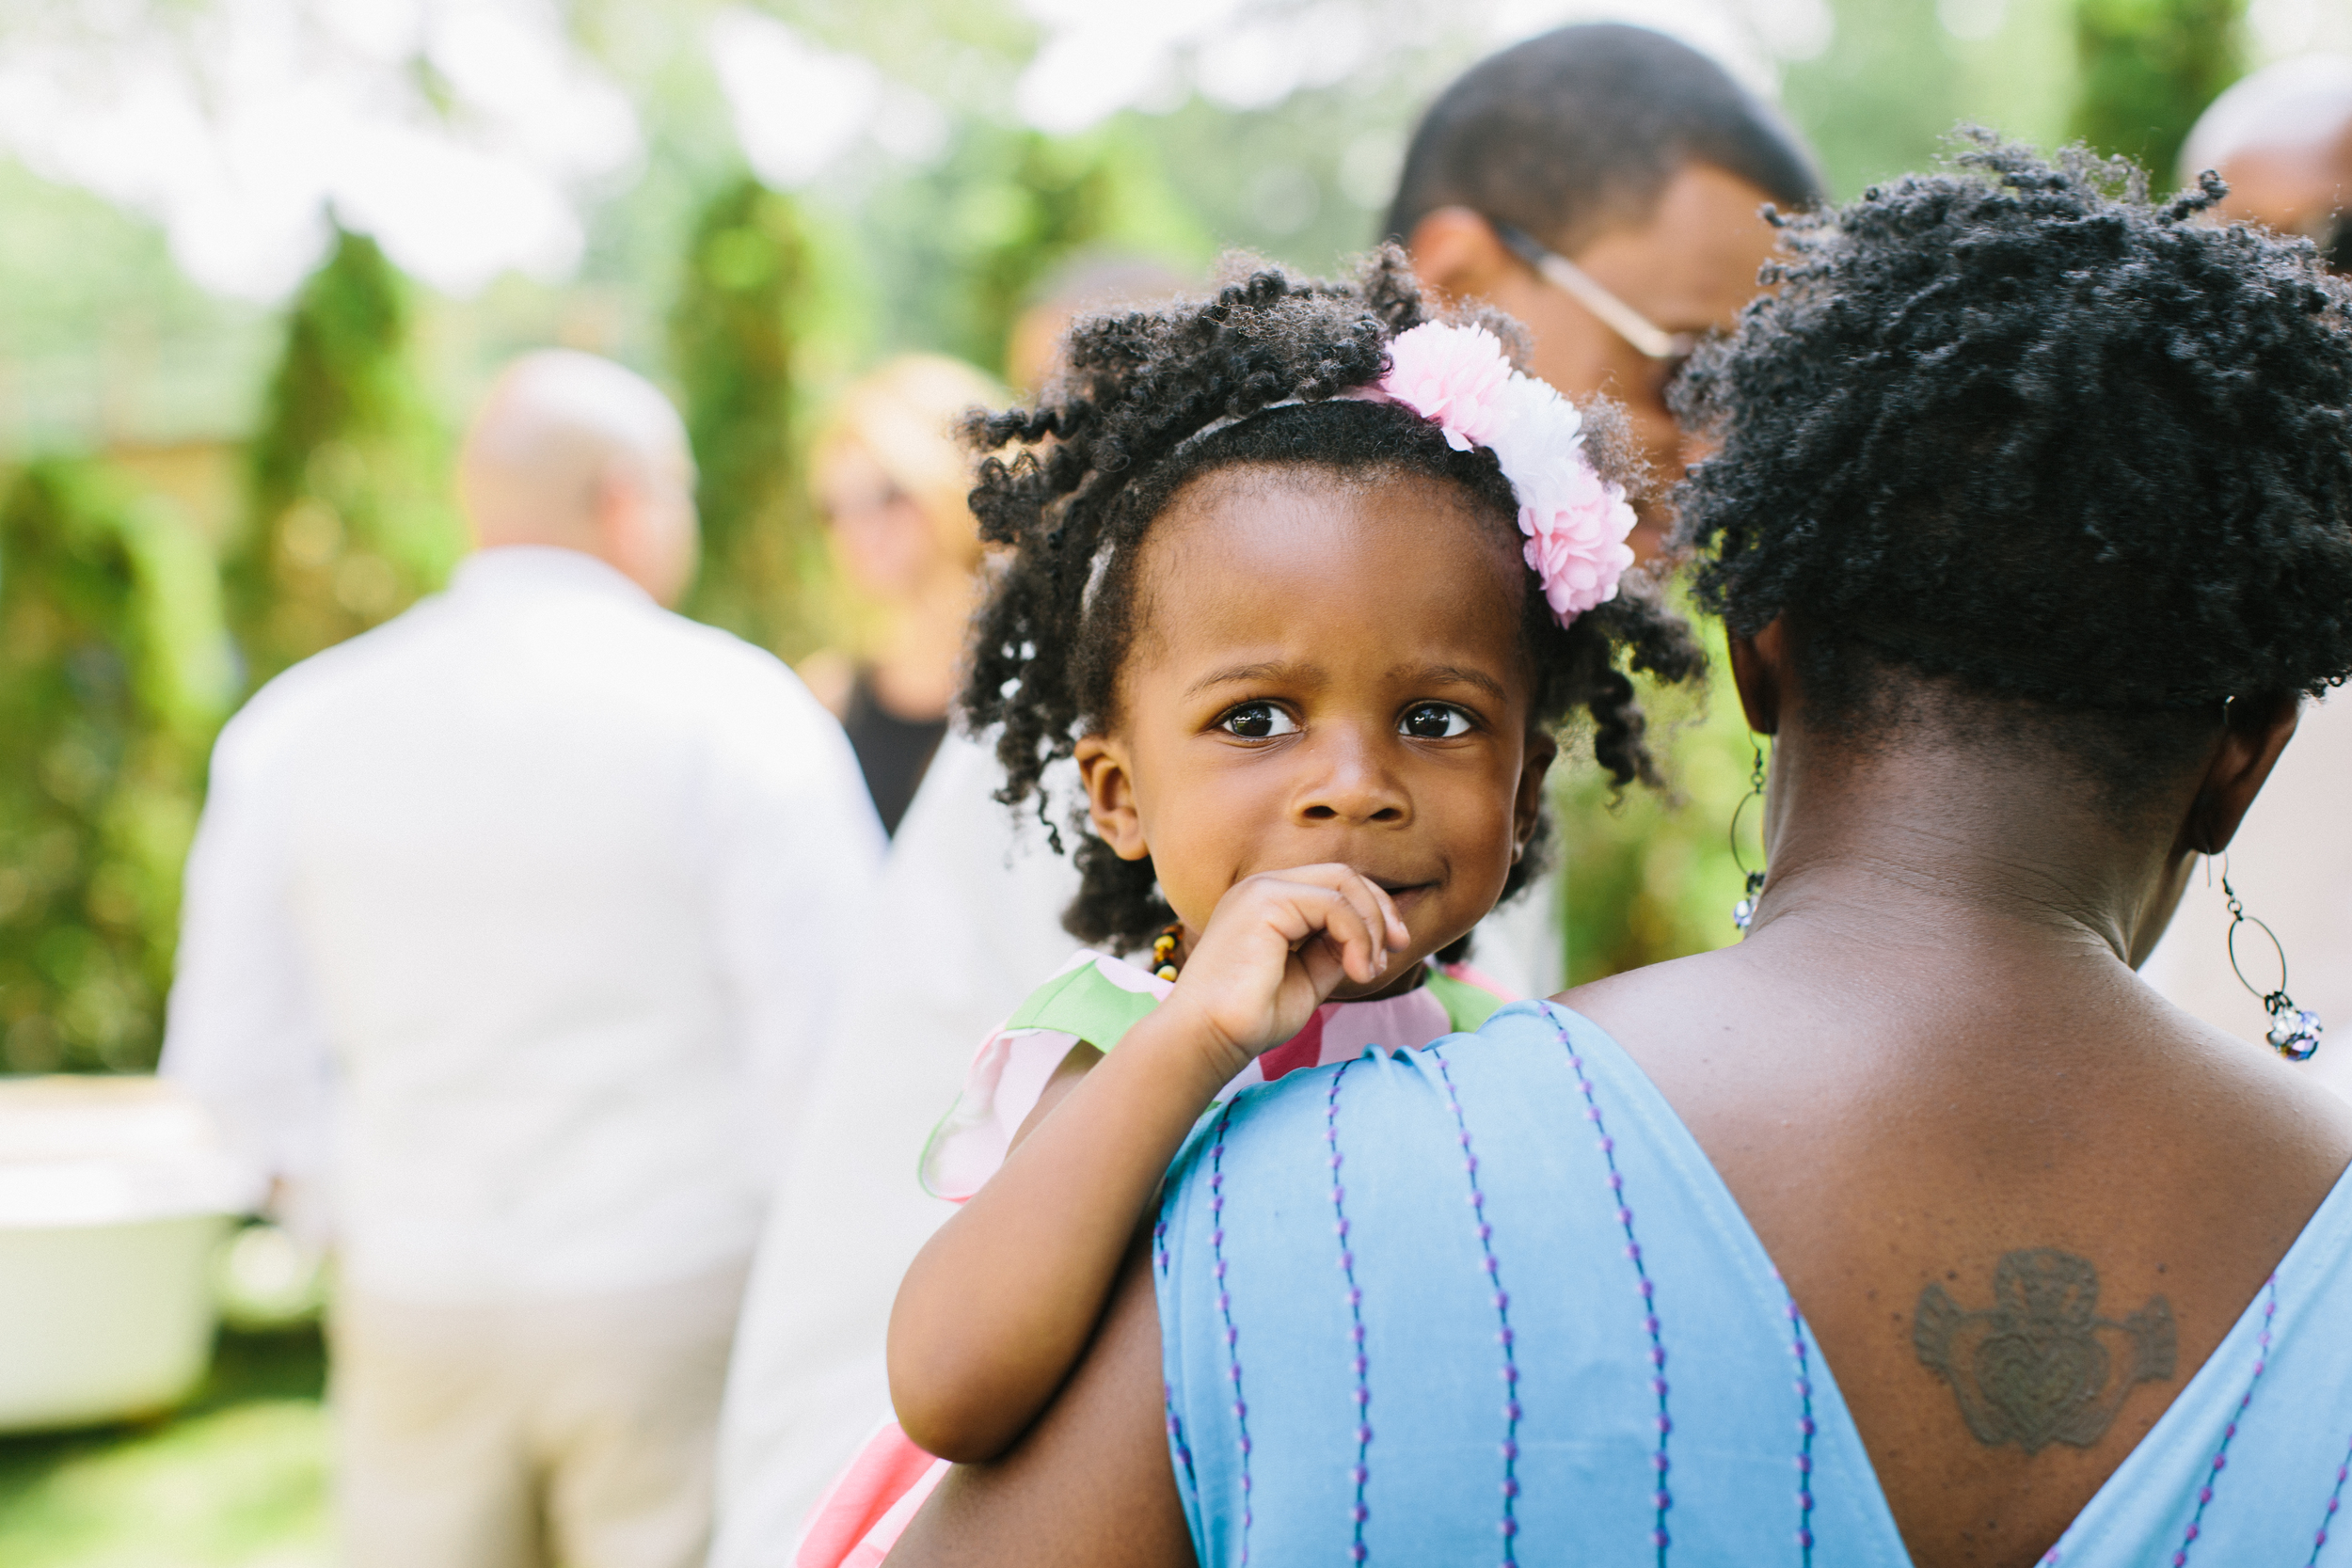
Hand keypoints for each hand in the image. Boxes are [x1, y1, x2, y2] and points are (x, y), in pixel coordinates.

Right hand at [1158, 865, 1409, 1080]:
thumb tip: (1375, 938)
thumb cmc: (1251, 1017)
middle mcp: (1263, 888)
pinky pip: (1333, 905)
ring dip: (1371, 927)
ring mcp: (1262, 890)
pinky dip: (1357, 936)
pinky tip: (1357, 972)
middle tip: (1398, 947)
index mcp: (1270, 902)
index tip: (1391, 950)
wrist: (1208, 1037)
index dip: (1372, 911)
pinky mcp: (1265, 901)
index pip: (1334, 885)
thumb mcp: (1309, 977)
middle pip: (1343, 875)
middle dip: (1380, 909)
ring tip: (1369, 971)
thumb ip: (1335, 950)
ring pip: (1343, 884)